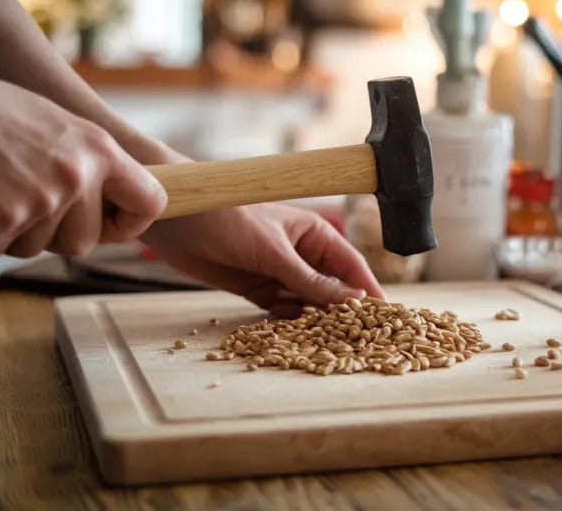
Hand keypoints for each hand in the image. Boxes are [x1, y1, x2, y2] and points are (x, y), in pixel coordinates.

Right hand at [0, 56, 166, 258]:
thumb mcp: (60, 125)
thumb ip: (89, 162)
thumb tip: (110, 201)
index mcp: (100, 150)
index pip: (149, 202)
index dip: (131, 222)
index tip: (109, 223)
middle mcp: (78, 177)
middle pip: (84, 242)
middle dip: (53, 234)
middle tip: (22, 204)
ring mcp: (40, 201)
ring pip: (36, 250)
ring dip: (11, 234)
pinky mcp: (0, 221)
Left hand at [142, 203, 384, 315]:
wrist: (175, 219)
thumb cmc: (227, 217)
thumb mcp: (273, 251)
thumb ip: (309, 279)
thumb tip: (350, 300)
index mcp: (312, 233)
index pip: (350, 264)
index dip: (367, 289)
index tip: (385, 315)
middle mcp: (299, 253)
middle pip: (331, 286)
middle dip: (344, 310)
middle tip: (362, 338)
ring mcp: (277, 271)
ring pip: (307, 301)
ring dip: (316, 319)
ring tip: (331, 343)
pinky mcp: (255, 287)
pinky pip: (280, 310)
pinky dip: (288, 322)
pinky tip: (298, 337)